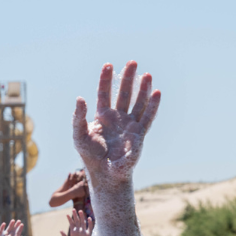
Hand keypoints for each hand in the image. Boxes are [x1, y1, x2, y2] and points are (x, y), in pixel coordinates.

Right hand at [0, 220, 25, 235]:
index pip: (17, 234)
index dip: (19, 229)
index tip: (21, 224)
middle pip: (13, 231)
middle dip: (16, 226)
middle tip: (19, 220)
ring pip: (7, 230)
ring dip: (10, 225)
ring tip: (13, 220)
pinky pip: (0, 231)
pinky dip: (2, 227)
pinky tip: (4, 224)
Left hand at [61, 211, 92, 235]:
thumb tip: (60, 230)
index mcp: (73, 232)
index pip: (71, 224)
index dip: (69, 219)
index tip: (67, 214)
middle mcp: (78, 231)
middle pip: (77, 221)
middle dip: (75, 215)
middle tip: (73, 209)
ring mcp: (83, 232)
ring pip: (83, 223)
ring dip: (82, 217)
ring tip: (80, 211)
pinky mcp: (88, 235)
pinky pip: (89, 228)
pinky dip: (89, 223)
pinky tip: (89, 218)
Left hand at [73, 61, 160, 188]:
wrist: (104, 173)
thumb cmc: (90, 155)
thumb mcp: (79, 134)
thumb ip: (78, 116)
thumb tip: (80, 98)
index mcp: (102, 116)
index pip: (104, 93)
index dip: (106, 79)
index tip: (108, 65)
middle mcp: (117, 118)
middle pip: (123, 93)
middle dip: (127, 78)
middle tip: (132, 62)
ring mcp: (129, 125)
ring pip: (138, 102)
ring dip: (142, 88)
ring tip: (147, 74)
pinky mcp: (139, 134)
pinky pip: (148, 116)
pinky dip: (153, 104)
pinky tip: (157, 92)